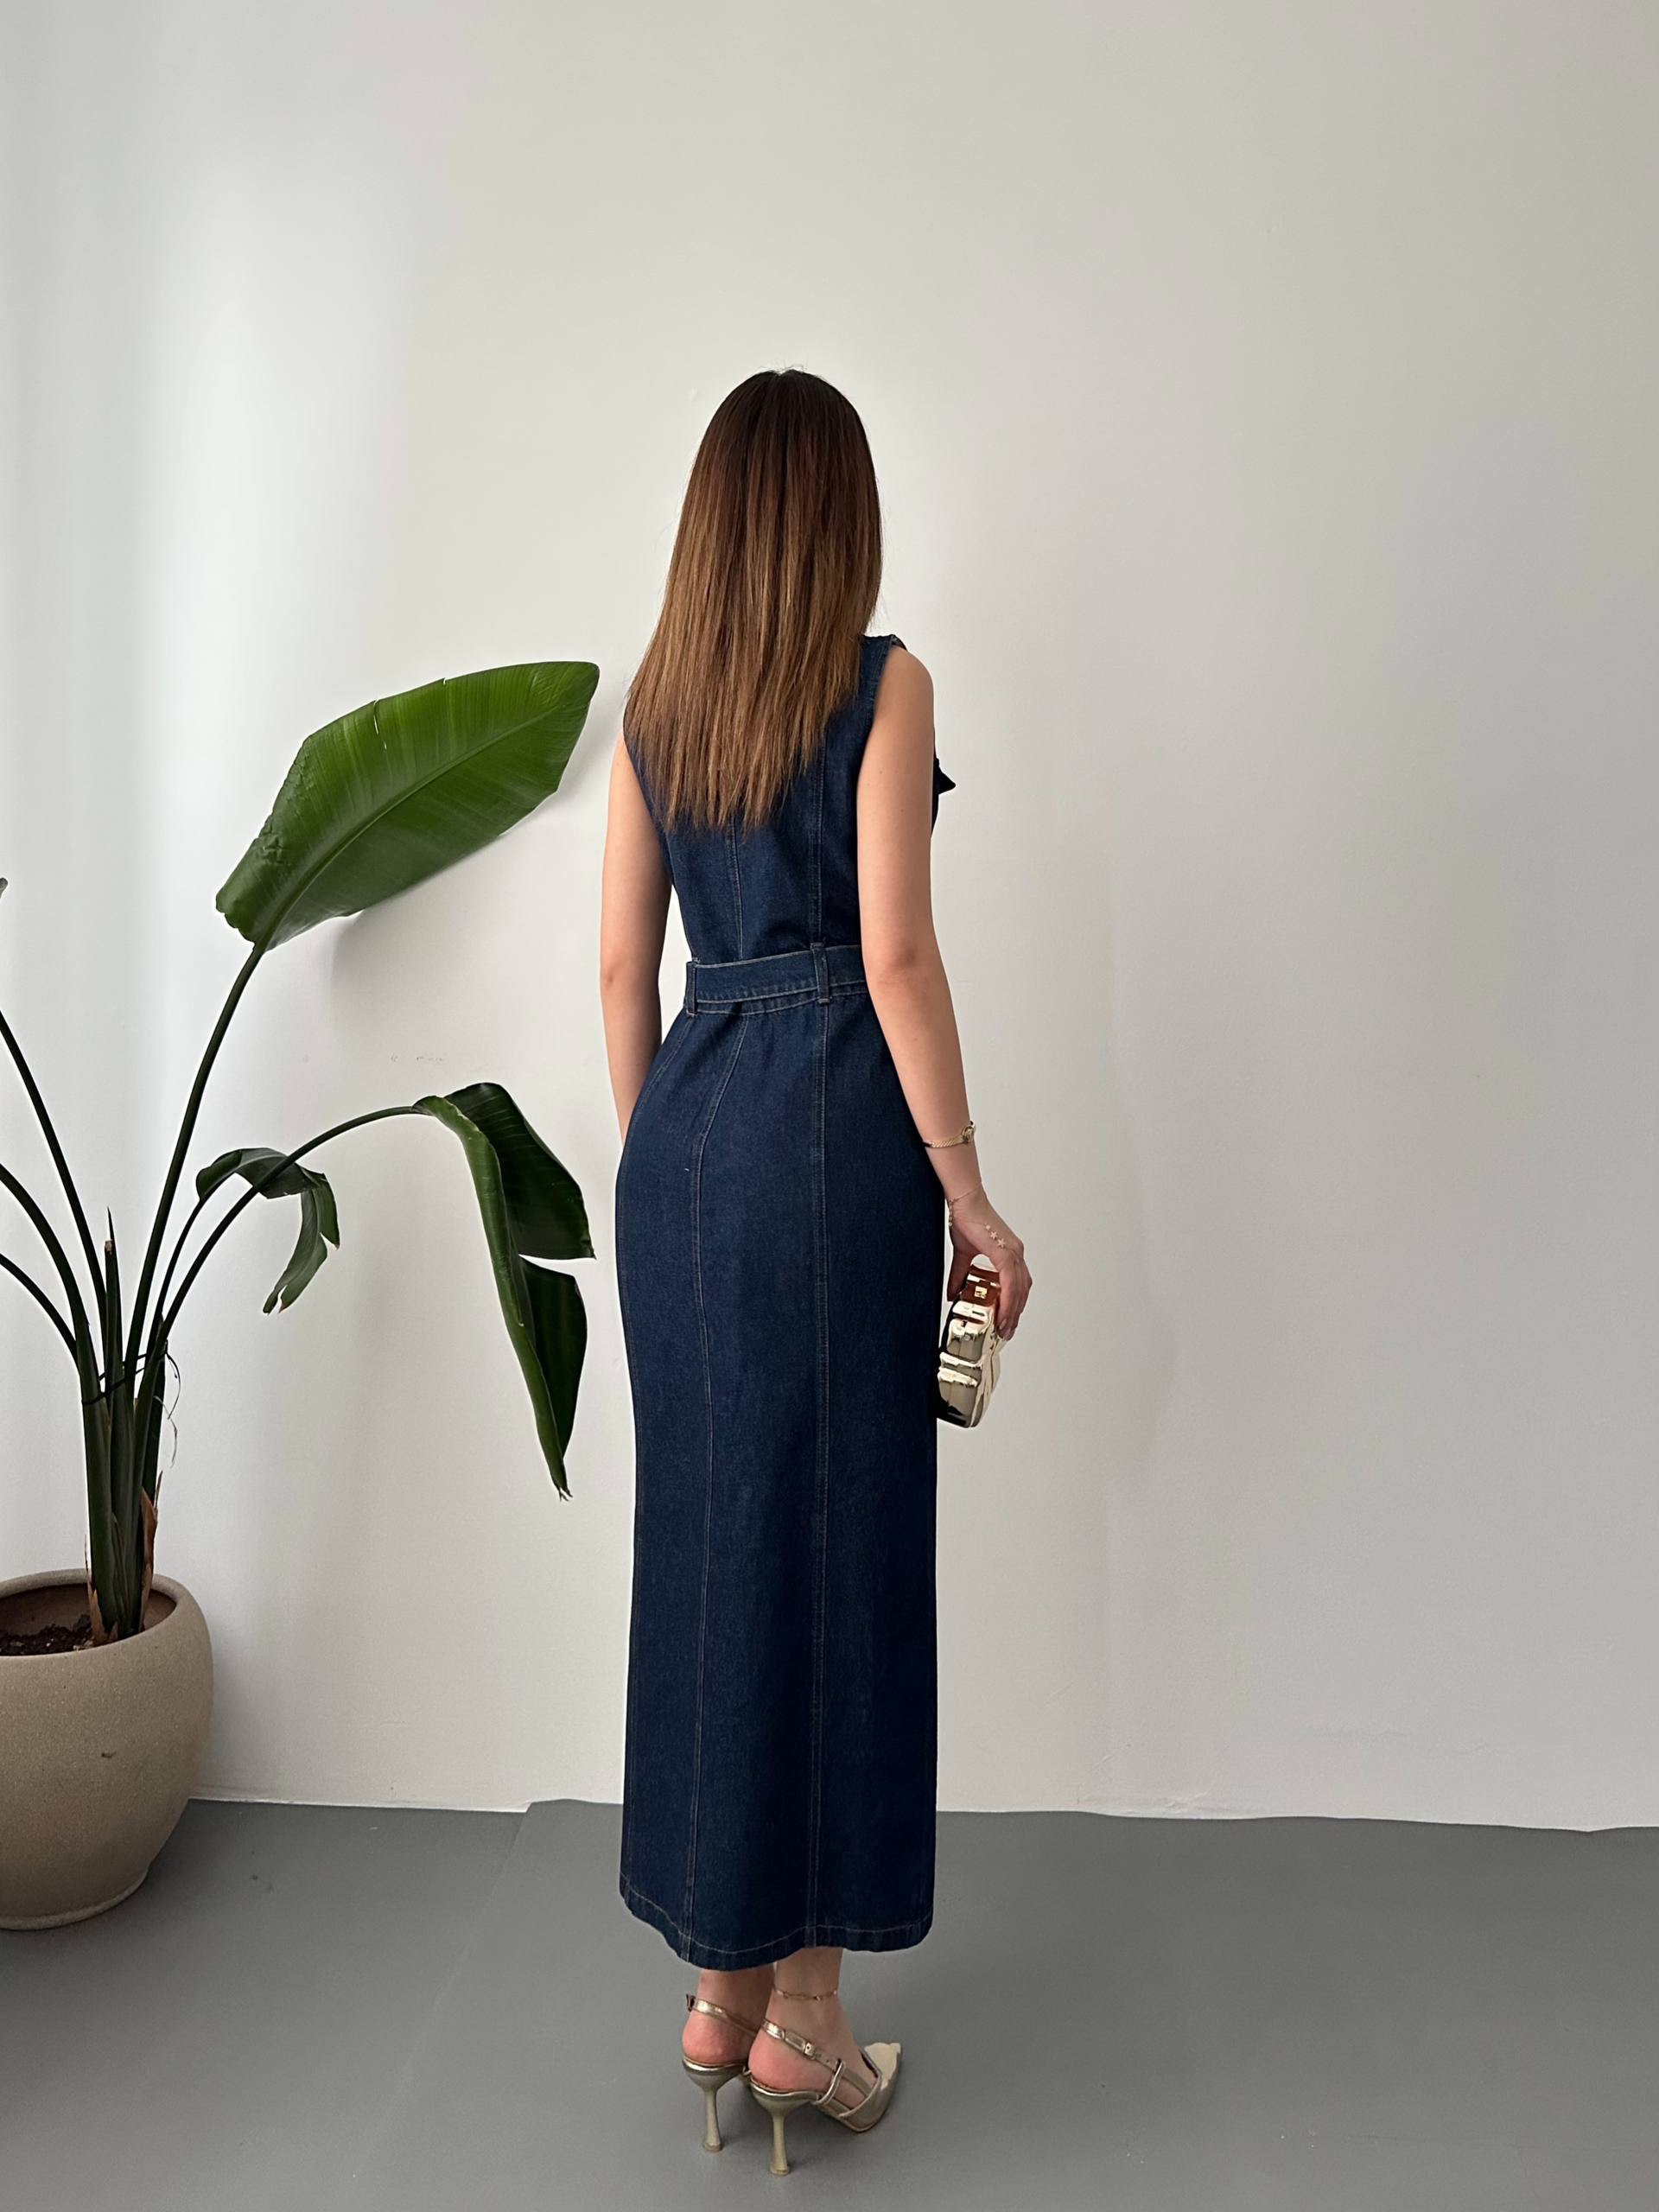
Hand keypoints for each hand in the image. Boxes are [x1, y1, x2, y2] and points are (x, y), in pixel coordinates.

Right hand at [946, 1186, 1031, 1338]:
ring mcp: (1013, 1253)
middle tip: (1007, 1331)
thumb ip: (960, 1275)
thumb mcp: (963, 1255)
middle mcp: (1016, 1253)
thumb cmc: (966, 1220)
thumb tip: (952, 1293)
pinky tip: (1003, 1312)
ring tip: (1005, 1327)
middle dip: (1016, 1313)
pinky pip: (1011, 1283)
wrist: (964, 1203)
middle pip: (1023, 1290)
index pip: (1019, 1284)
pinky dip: (1009, 1300)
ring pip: (1019, 1289)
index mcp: (1010, 1253)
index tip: (1007, 1320)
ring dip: (1013, 1311)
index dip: (1015, 1303)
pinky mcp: (1005, 1253)